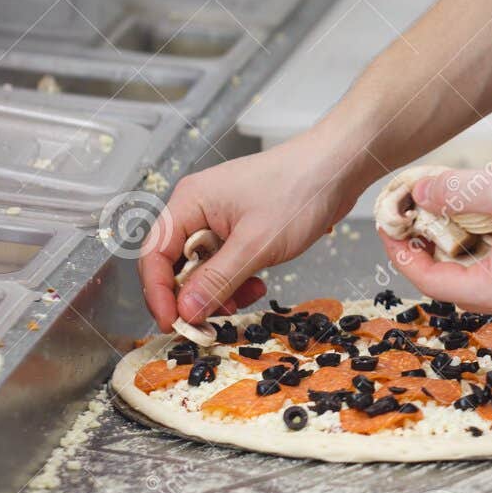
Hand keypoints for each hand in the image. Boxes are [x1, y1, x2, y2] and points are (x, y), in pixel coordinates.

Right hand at [138, 134, 371, 330]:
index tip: (174, 324)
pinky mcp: (240, 228)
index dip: (159, 294)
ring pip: (203, 268)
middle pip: (176, 264)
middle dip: (194, 296)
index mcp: (189, 203)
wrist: (336, 168)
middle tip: (213, 321)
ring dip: (221, 291)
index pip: (154, 255)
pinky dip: (238, 279)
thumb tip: (186, 310)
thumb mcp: (256, 245)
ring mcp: (219, 218)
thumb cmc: (299, 191)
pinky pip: (226, 263)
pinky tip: (259, 281)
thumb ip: (218, 280)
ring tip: (249, 295)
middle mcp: (197, 209)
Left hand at [380, 163, 491, 317]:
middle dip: (433, 250)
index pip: (432, 283)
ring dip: (464, 248)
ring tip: (453, 213)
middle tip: (417, 218)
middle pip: (458, 284)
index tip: (391, 228)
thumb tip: (419, 193)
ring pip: (487, 277)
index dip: (404, 254)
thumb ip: (453, 191)